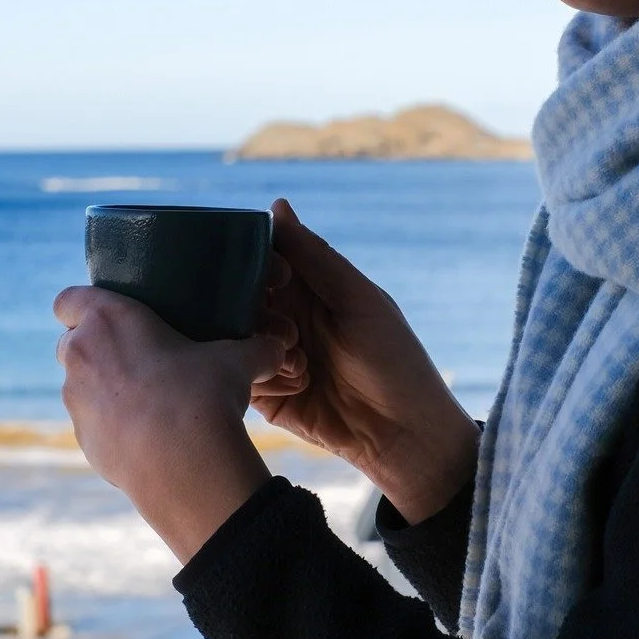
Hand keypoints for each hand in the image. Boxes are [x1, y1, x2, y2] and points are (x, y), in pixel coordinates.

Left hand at [53, 285, 286, 562]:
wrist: (184, 465)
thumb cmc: (204, 397)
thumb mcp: (237, 362)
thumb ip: (255, 348)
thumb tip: (277, 347)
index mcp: (109, 319)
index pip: (68, 299)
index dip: (82, 304)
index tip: (106, 313)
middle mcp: (81, 355)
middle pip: (71, 341)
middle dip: (95, 346)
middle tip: (136, 355)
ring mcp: (76, 400)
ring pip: (78, 384)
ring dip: (101, 386)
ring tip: (143, 398)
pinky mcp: (82, 440)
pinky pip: (91, 423)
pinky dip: (110, 424)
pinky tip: (144, 433)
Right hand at [251, 199, 478, 522]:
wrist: (404, 433)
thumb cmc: (394, 359)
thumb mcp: (359, 301)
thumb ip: (316, 257)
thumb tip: (276, 205)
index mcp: (308, 288)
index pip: (262, 259)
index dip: (258, 261)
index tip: (276, 276)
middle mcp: (284, 318)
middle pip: (239, 297)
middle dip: (254, 307)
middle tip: (286, 325)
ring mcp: (271, 357)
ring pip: (234, 336)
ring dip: (263, 344)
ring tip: (302, 360)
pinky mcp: (265, 395)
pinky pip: (241, 375)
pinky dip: (266, 375)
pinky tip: (301, 383)